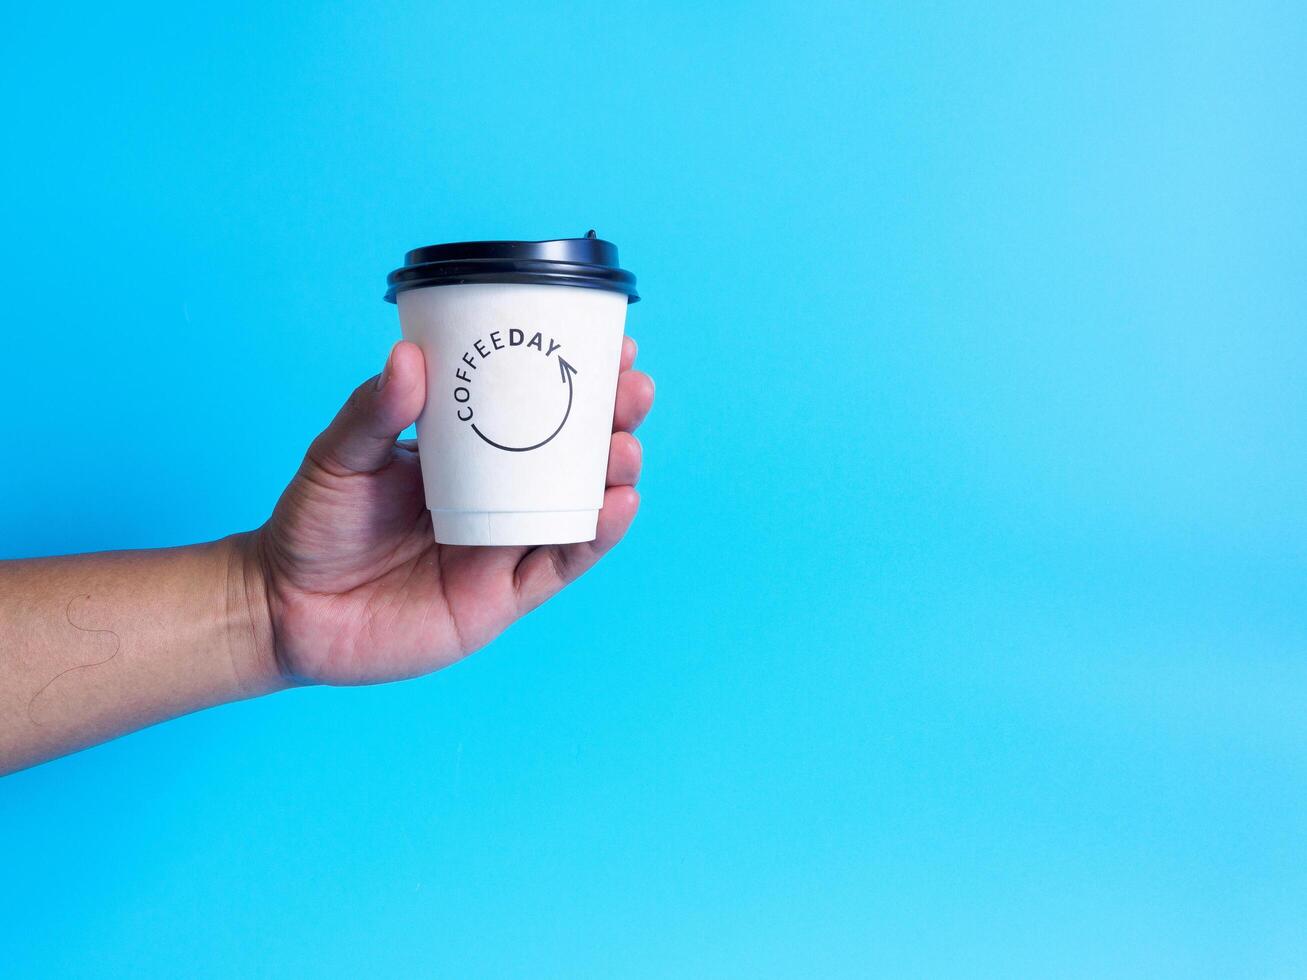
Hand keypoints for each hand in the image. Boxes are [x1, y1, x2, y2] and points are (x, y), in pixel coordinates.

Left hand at [252, 337, 653, 684]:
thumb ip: (375, 411)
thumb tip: (408, 357)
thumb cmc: (314, 524)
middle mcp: (496, 497)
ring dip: (614, 474)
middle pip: (572, 455)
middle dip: (612, 420)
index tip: (611, 344)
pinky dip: (596, 537)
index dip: (575, 379)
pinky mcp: (503, 597)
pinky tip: (618, 503)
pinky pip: (561, 564)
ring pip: (578, 507)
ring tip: (626, 445)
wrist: (289, 610)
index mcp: (465, 454)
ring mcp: (504, 546)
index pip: (533, 409)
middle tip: (633, 388)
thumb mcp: (340, 455)